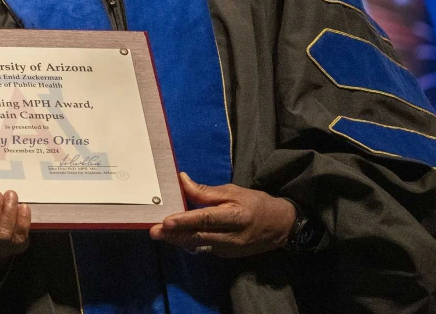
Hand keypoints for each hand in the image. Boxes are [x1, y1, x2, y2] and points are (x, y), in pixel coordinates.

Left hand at [149, 172, 296, 257]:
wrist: (280, 227)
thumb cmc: (256, 203)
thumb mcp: (234, 191)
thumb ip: (206, 191)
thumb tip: (182, 181)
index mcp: (236, 216)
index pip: (207, 219)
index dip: (186, 221)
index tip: (167, 221)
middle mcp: (232, 237)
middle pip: (199, 236)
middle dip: (175, 235)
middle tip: (154, 231)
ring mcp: (229, 249)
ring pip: (199, 244)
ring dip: (178, 239)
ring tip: (159, 234)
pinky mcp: (226, 255)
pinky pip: (204, 247)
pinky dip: (189, 241)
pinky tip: (175, 236)